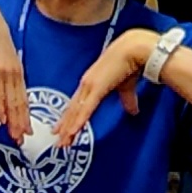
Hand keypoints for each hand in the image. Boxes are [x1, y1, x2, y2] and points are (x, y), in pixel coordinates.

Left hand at [54, 28, 154, 145]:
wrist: (134, 50)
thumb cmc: (130, 64)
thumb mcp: (126, 87)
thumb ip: (127, 100)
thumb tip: (133, 112)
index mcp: (91, 84)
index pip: (77, 105)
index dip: (69, 118)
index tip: (62, 130)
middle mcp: (85, 85)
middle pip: (72, 110)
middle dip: (65, 128)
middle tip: (58, 142)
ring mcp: (88, 86)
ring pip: (75, 112)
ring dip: (68, 129)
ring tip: (62, 143)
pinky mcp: (95, 88)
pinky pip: (85, 108)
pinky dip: (78, 121)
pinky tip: (72, 132)